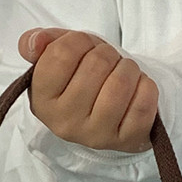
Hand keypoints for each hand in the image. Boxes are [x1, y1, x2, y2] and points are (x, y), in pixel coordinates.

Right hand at [18, 27, 158, 152]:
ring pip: (121, 82)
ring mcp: (96, 136)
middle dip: (107, 53)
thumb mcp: (55, 58)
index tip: (83, 49)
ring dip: (128, 68)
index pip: (62, 53)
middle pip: (97, 63)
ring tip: (123, 73)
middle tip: (106, 63)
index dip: (79, 41)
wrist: (108, 115)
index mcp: (42, 102)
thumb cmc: (80, 79)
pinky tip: (136, 91)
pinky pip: (144, 101)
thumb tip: (36, 42)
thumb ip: (40, 43)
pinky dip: (146, 86)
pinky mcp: (126, 140)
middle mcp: (65, 124)